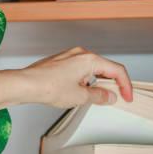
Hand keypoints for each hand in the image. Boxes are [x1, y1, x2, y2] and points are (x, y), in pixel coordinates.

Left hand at [19, 47, 133, 108]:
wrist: (25, 84)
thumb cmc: (48, 86)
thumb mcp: (80, 96)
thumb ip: (99, 96)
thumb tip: (109, 96)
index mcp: (90, 59)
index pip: (117, 71)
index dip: (125, 85)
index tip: (127, 97)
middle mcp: (81, 54)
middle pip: (105, 68)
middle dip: (112, 84)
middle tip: (114, 99)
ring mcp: (70, 56)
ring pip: (93, 69)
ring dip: (98, 83)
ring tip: (94, 98)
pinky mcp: (62, 62)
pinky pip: (81, 70)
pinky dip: (86, 81)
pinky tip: (80, 93)